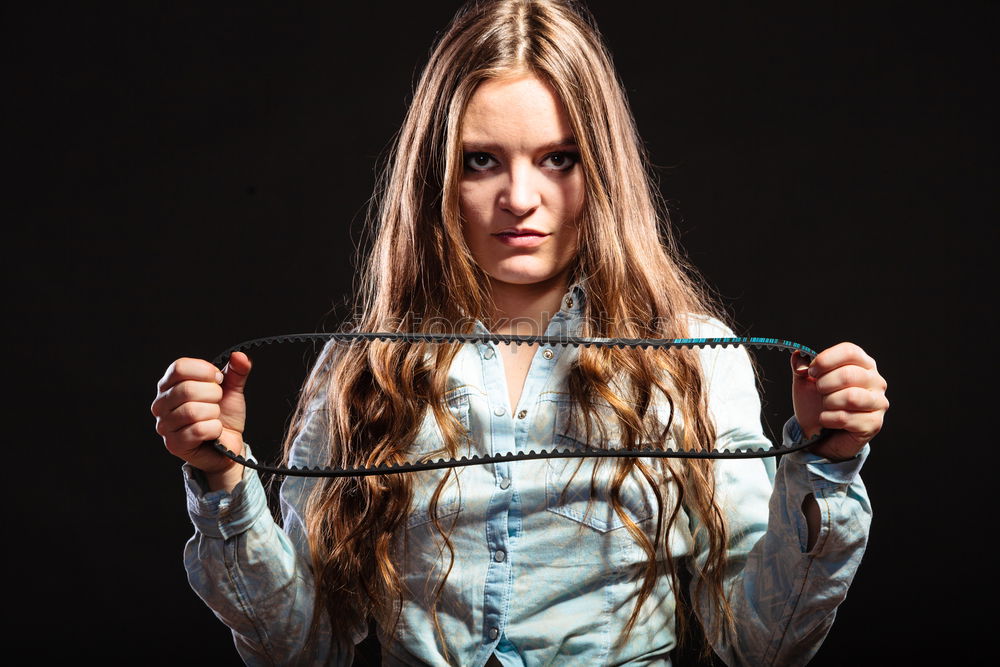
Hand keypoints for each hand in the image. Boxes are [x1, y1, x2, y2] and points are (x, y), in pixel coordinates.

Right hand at [150, 352, 252, 478]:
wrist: (228, 445)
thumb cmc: (224, 416)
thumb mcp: (231, 389)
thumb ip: (235, 371)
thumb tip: (240, 356)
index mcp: (170, 385)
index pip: (179, 367)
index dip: (205, 371)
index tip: (218, 379)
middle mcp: (161, 404)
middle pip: (187, 389)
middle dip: (213, 395)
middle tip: (217, 402)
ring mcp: (165, 425)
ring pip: (192, 411)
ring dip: (213, 413)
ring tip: (214, 416)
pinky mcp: (174, 444)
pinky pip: (198, 430)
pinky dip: (214, 429)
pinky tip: (214, 431)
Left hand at [790, 343, 888, 460]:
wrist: (818, 432)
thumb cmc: (816, 403)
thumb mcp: (804, 381)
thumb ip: (800, 365)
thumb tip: (798, 356)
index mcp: (862, 364)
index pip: (850, 352)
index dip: (826, 360)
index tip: (811, 371)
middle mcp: (875, 380)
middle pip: (849, 374)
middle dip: (824, 385)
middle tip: (818, 391)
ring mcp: (878, 402)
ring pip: (850, 397)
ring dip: (828, 402)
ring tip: (825, 406)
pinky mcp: (874, 423)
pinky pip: (845, 418)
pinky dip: (828, 419)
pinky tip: (827, 420)